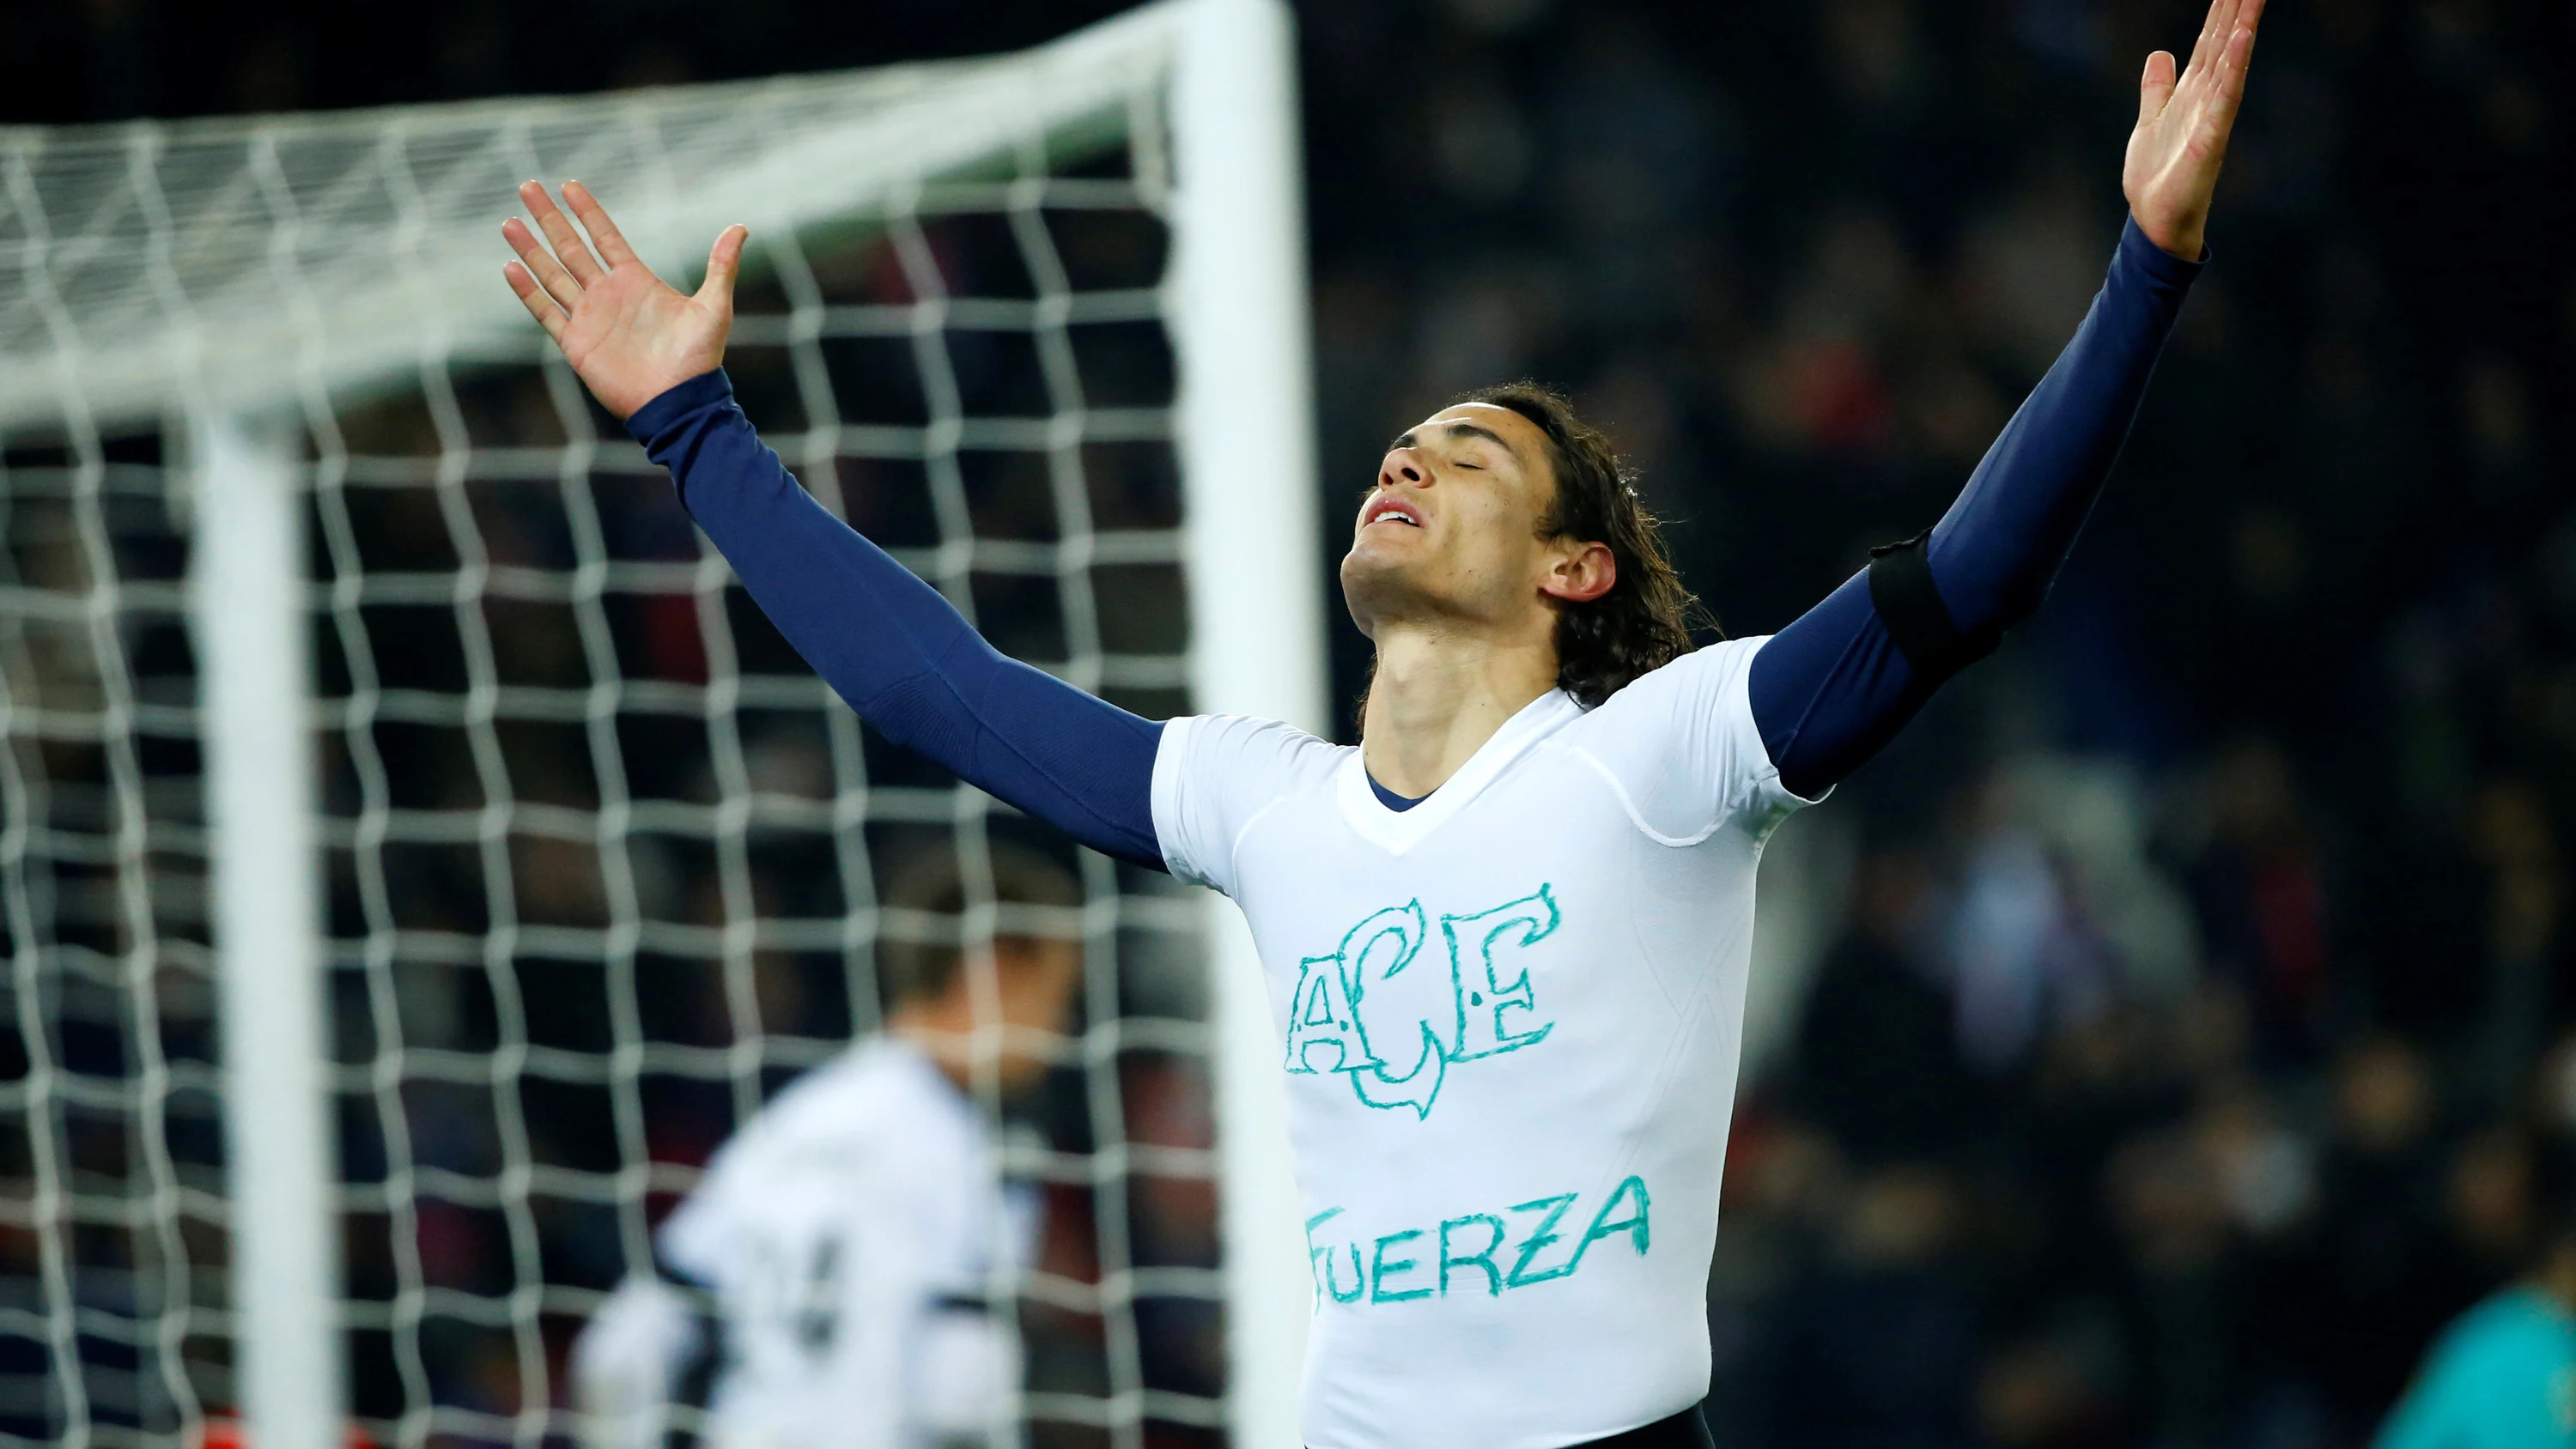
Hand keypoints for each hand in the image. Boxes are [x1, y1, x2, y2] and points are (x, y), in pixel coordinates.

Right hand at [502, 181, 746, 419]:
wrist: (679, 403)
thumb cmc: (699, 359)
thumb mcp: (714, 307)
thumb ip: (721, 266)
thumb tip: (741, 227)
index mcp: (637, 281)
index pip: (606, 237)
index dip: (587, 211)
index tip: (569, 184)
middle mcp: (609, 295)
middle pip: (571, 247)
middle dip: (550, 218)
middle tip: (528, 187)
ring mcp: (590, 318)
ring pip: (552, 274)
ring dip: (531, 249)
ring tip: (509, 222)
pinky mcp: (576, 343)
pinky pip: (546, 312)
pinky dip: (527, 291)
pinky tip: (511, 267)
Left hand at [2123, 0, 2264, 261]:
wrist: (2153, 219)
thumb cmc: (2155, 175)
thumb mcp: (2149, 120)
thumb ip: (2156, 87)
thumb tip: (2159, 53)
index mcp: (2191, 92)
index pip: (2208, 42)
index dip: (2219, 12)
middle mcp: (2206, 98)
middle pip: (2223, 44)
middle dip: (2237, 10)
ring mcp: (2211, 116)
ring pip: (2230, 62)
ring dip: (2242, 28)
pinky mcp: (2209, 138)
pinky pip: (2224, 97)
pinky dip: (2234, 68)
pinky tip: (2241, 41)